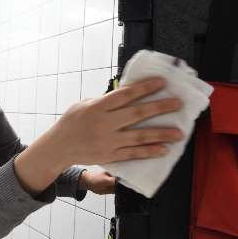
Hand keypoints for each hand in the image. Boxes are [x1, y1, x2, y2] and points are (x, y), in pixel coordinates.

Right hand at [14, 77, 183, 193]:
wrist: (58, 147)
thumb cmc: (72, 122)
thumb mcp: (84, 104)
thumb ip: (106, 101)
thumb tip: (128, 94)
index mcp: (98, 106)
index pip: (125, 94)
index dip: (145, 87)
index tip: (162, 82)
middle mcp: (104, 123)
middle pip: (137, 114)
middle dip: (160, 108)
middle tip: (178, 104)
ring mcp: (108, 141)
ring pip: (139, 136)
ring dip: (161, 134)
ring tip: (179, 132)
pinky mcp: (110, 156)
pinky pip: (133, 154)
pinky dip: (149, 151)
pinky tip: (164, 150)